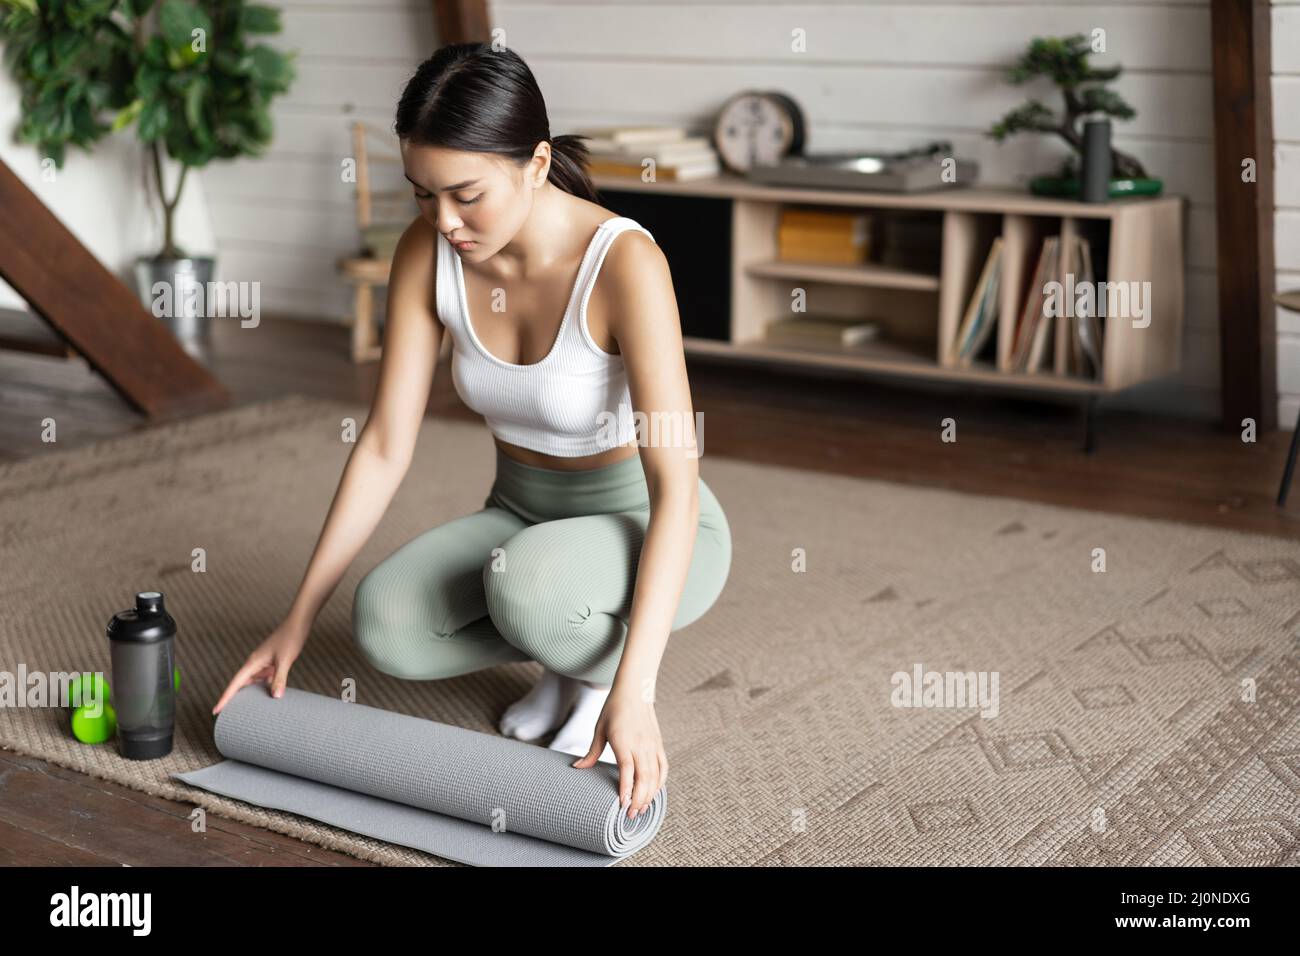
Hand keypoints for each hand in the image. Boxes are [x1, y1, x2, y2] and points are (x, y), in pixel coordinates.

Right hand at [212, 618, 307, 715]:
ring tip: (245, 712)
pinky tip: (267, 698)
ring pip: (251, 683)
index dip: (225, 698)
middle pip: (240, 685)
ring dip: (249, 695)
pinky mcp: (271, 664)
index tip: (216, 710)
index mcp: (252, 663)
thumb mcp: (284, 660)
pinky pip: (263, 680)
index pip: (235, 684)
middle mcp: (254, 664)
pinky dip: (263, 689)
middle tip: (226, 716)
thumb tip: (276, 696)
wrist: (298, 624)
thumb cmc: (289, 638)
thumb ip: (279, 678)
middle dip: (233, 699)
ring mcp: (262, 664)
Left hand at [572, 680, 666, 819]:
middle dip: (639, 799)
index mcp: (624, 740)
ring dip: (650, 794)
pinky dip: (660, 782)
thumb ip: (592, 751)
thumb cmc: (614, 708)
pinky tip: (654, 792)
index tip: (623, 804)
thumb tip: (578, 767)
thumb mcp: (599, 728)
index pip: (627, 769)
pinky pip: (663, 767)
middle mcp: (641, 744)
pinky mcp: (658, 744)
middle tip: (631, 815)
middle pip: (644, 777)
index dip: (627, 788)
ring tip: (642, 809)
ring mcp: (652, 745)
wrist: (635, 690)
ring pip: (655, 775)